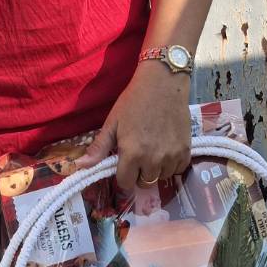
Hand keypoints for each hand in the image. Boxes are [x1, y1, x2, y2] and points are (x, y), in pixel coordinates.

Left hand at [77, 63, 191, 191]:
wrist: (163, 83)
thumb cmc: (133, 101)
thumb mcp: (112, 123)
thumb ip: (98, 148)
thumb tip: (80, 167)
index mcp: (132, 154)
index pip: (126, 183)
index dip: (123, 175)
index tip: (124, 164)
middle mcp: (153, 160)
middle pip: (144, 183)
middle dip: (139, 173)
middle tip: (138, 156)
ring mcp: (172, 156)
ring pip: (162, 177)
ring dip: (156, 170)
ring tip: (153, 151)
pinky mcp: (186, 150)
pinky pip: (178, 169)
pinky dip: (172, 165)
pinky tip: (166, 150)